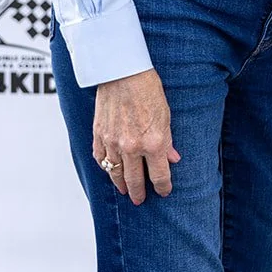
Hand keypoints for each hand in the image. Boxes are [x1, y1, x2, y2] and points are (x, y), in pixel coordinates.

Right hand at [93, 68, 179, 204]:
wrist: (122, 71)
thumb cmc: (147, 88)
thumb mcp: (166, 115)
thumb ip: (168, 140)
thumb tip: (172, 158)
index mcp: (153, 143)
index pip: (159, 176)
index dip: (163, 187)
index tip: (164, 191)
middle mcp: (132, 147)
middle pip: (135, 180)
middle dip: (139, 192)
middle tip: (140, 200)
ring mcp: (113, 142)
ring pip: (115, 173)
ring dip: (121, 185)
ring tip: (125, 191)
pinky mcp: (99, 135)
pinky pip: (101, 158)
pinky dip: (105, 166)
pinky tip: (109, 169)